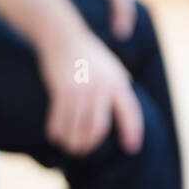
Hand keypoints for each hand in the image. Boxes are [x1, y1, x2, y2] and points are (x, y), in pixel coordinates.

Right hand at [37, 27, 144, 157]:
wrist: (62, 37)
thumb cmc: (88, 54)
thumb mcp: (111, 66)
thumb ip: (119, 86)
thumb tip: (126, 108)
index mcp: (117, 82)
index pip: (130, 112)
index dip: (132, 131)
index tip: (131, 148)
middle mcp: (100, 87)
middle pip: (99, 127)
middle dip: (91, 144)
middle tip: (85, 151)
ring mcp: (80, 89)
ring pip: (77, 127)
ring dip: (72, 142)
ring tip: (70, 147)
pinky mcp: (61, 89)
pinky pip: (59, 118)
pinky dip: (56, 131)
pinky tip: (55, 136)